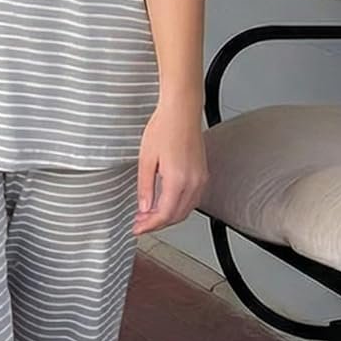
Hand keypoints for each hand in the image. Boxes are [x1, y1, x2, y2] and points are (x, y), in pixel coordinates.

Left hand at [134, 96, 207, 235]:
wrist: (181, 111)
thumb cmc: (164, 128)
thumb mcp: (146, 159)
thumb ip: (145, 187)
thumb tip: (144, 208)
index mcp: (178, 180)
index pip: (164, 215)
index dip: (149, 225)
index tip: (138, 228)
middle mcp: (193, 182)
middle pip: (177, 216)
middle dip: (157, 223)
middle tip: (140, 223)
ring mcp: (201, 179)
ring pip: (186, 210)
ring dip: (168, 216)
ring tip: (150, 215)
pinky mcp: (203, 174)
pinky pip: (193, 199)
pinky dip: (179, 207)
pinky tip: (166, 203)